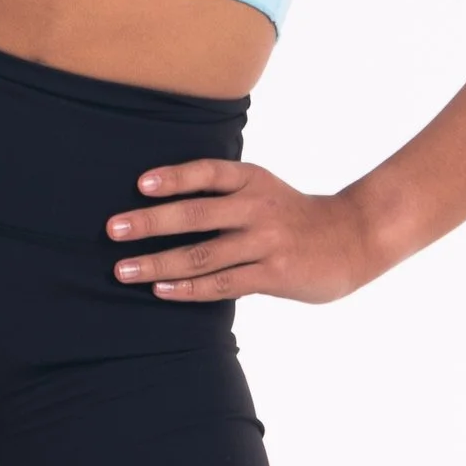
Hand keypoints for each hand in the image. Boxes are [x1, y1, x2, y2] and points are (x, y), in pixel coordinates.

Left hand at [106, 160, 375, 304]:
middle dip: (150, 222)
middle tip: (113, 230)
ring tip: (123, 270)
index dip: (174, 178)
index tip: (140, 185)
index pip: (208, 173)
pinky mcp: (272, 274)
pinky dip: (189, 288)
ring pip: (203, 254)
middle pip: (196, 214)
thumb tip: (160, 199)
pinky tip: (161, 291)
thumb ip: (223, 192)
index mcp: (252, 179)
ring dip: (159, 263)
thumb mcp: (263, 188)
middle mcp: (257, 207)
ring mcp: (265, 242)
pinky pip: (222, 283)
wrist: (352, 239)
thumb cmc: (292, 215)